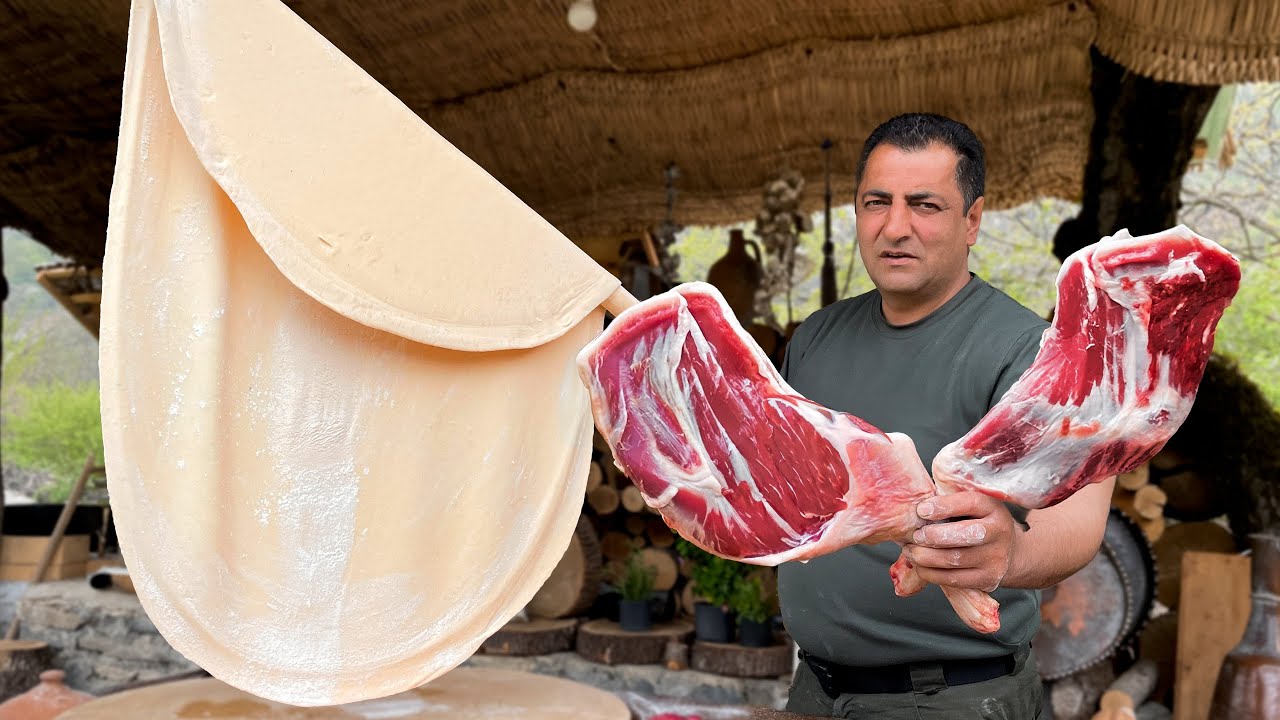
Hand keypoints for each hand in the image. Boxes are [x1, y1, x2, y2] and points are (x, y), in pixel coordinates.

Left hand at [902, 492, 1020, 592]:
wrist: (1010, 552)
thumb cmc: (979, 523)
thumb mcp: (972, 507)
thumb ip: (950, 504)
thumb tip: (917, 510)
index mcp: (993, 508)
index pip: (969, 503)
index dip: (943, 506)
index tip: (921, 510)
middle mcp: (998, 533)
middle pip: (963, 535)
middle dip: (932, 536)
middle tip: (915, 536)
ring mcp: (995, 559)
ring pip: (954, 559)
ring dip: (924, 556)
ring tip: (910, 551)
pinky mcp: (987, 580)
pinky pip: (953, 579)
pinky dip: (930, 573)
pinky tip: (920, 566)